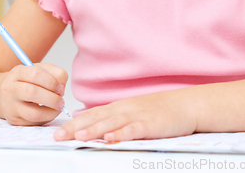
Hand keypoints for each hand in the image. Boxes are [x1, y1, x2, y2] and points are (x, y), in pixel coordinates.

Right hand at [0, 62, 67, 125]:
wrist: (4, 94)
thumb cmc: (26, 81)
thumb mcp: (39, 69)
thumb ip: (55, 73)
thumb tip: (62, 87)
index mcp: (18, 72)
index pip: (35, 74)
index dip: (52, 81)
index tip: (61, 88)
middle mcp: (10, 89)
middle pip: (32, 93)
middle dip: (52, 98)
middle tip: (61, 101)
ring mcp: (10, 106)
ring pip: (33, 113)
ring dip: (51, 112)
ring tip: (58, 108)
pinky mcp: (13, 120)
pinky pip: (33, 123)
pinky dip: (46, 118)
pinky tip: (50, 112)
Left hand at [54, 88, 196, 142]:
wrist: (186, 105)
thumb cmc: (160, 111)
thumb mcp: (135, 112)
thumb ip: (116, 119)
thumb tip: (95, 127)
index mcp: (120, 107)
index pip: (92, 115)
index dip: (74, 123)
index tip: (58, 133)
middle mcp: (125, 109)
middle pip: (97, 118)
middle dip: (76, 128)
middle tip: (58, 137)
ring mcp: (138, 115)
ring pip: (112, 123)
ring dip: (94, 130)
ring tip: (77, 137)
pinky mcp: (151, 124)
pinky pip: (133, 130)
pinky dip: (121, 134)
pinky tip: (110, 139)